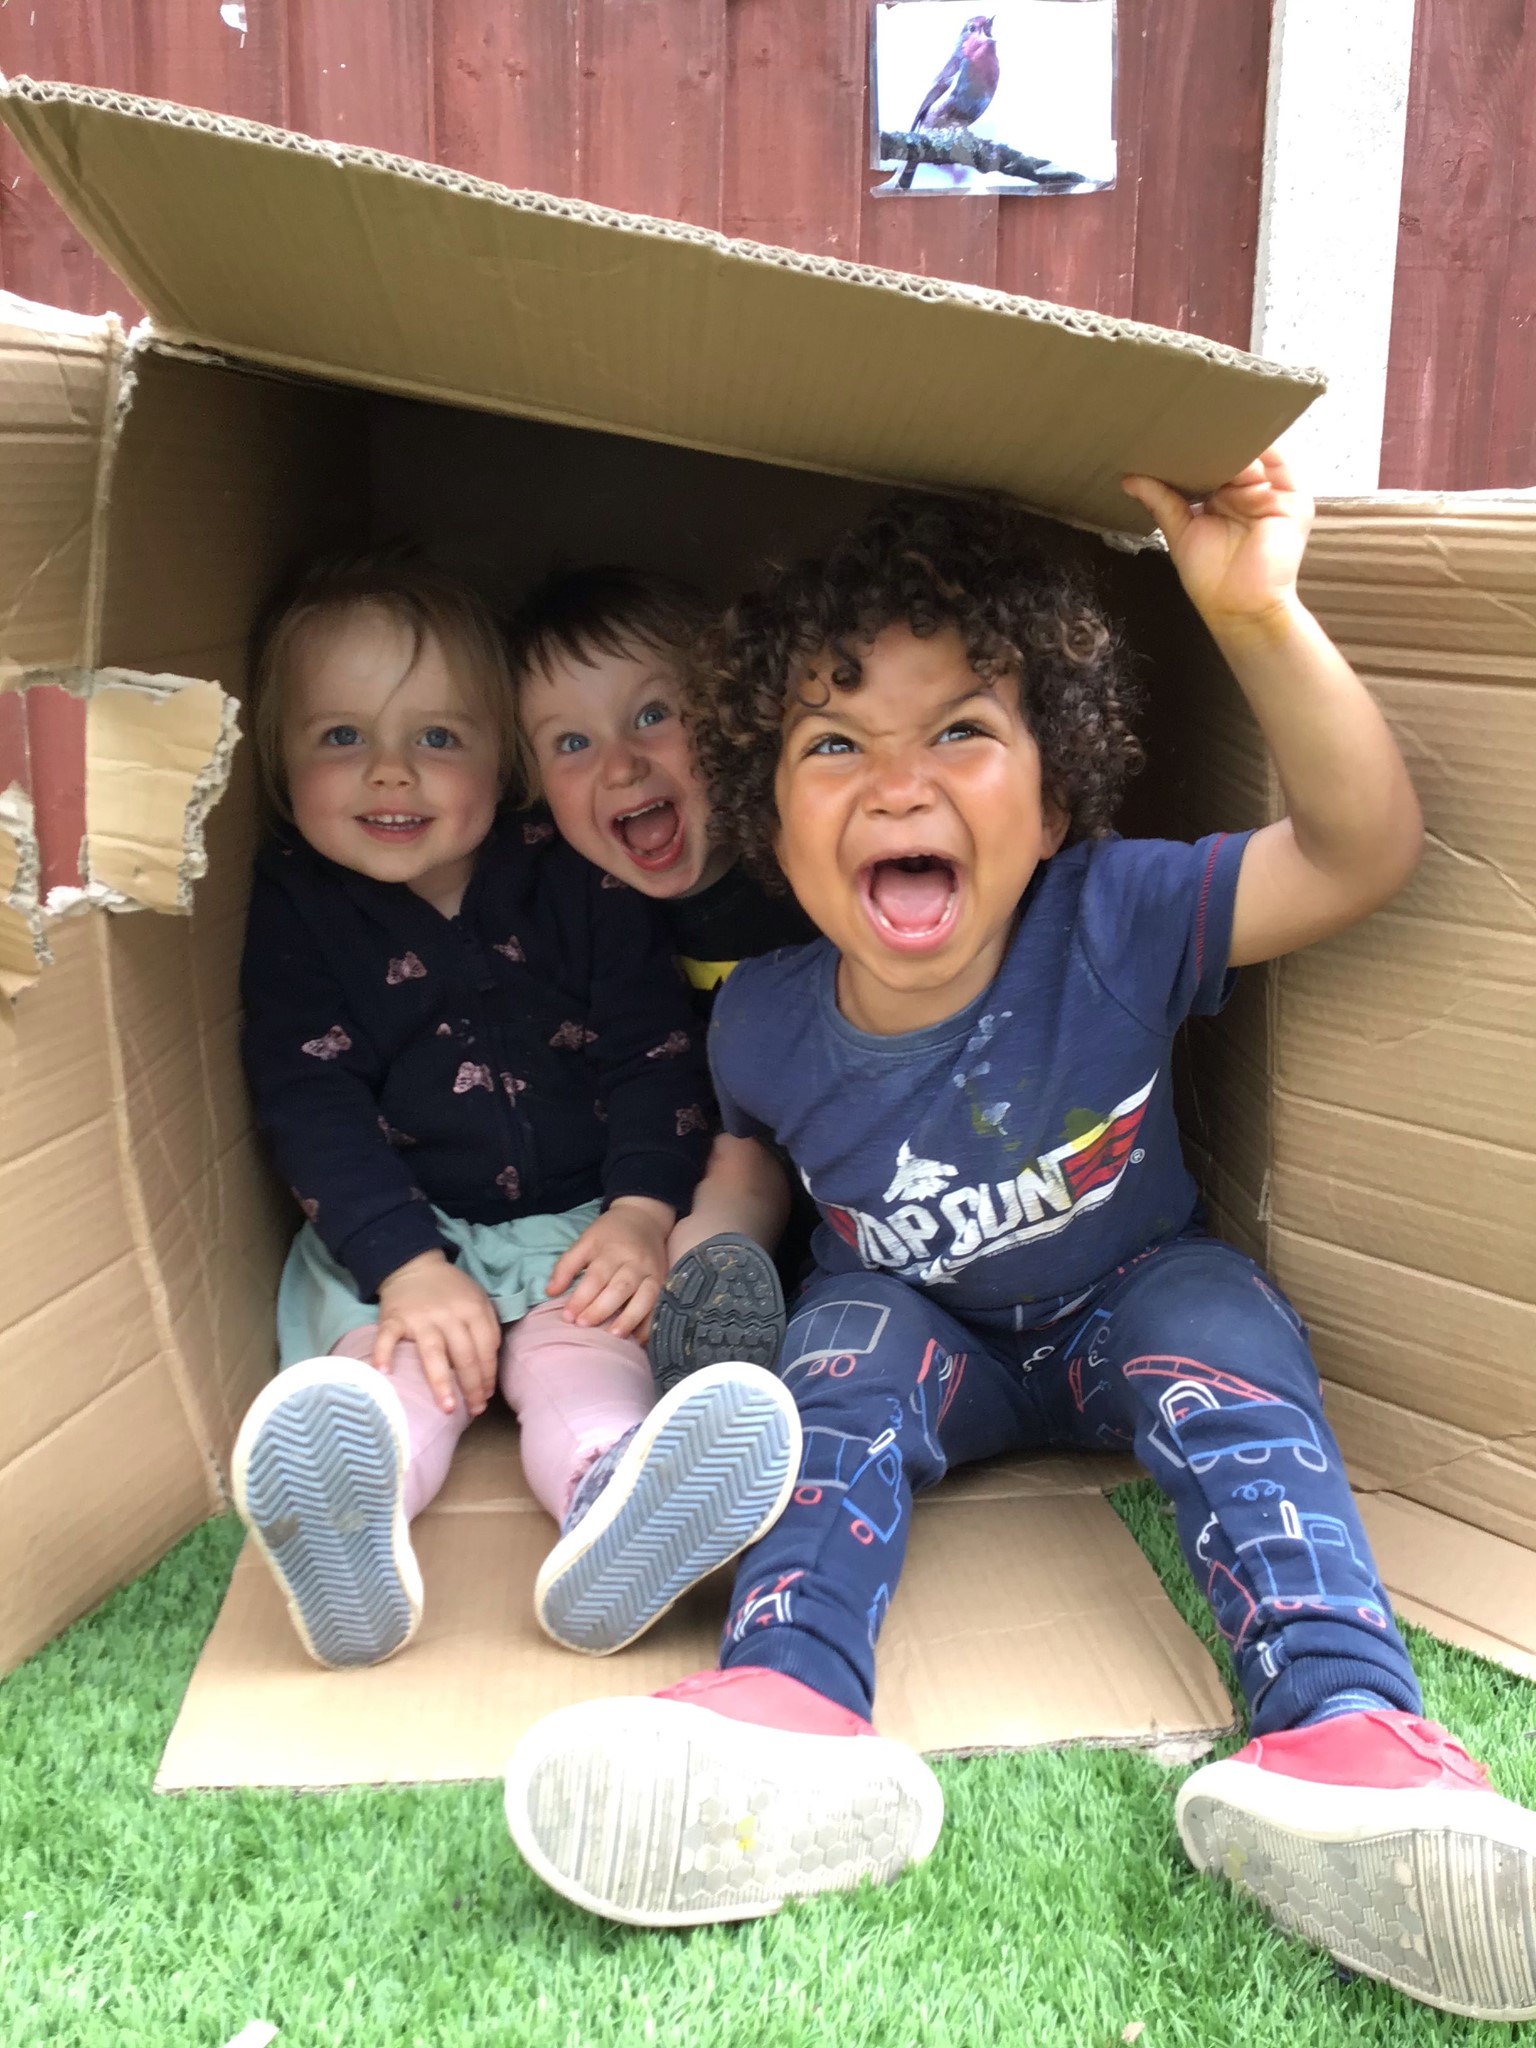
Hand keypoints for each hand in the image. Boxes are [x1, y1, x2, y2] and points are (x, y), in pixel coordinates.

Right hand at [373, 1250, 500, 1416]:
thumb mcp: (477, 1299)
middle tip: (474, 1411)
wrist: (414, 1264)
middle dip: (472, 1387)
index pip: (486, 1348)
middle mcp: (448, 1315)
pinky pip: (388, 1338)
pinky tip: (386, 1372)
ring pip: (433, 1353)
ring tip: (447, 1408)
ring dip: (441, 1382)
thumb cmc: (450, 1290)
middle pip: (464, 1356)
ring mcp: (420, 1318)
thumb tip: (488, 1370)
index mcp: (473, 1309)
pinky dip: (384, 1354)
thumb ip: (487, 1328)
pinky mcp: (394, 1318)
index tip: (486, 1397)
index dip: (488, 1376)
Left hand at [545, 1196, 673, 1338]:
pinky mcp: (664, 1281)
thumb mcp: (585, 1241)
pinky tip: (640, 1339)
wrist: (644, 1218)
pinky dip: (651, 1323)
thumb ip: (567, 1265)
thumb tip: (550, 1292)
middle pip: (619, 1288)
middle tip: (584, 1326)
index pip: (595, 1277)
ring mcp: (652, 1273)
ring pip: (644, 1297)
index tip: (567, 1316)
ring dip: (630, 1318)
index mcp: (612, 1252)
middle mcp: (634, 1263)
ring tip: (614, 1336)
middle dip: (601, 1309)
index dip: (581, 1297)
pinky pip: (659, 1304)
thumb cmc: (610, 1233)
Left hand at [1122, 446, 1312, 634]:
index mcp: (1223, 498)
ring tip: (1209, 434)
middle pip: (1234, 454)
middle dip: (1213, 441)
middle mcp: (1248, 492)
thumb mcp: (1180, 533)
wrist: (1239, 608)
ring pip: (1256, 454)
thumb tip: (1130, 478)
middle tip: (1187, 424)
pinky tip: (1238, 448)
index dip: (1194, 451)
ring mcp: (1271, 493)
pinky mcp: (1292, 499)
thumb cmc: (1210, 578)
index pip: (1211, 464)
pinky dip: (1260, 453)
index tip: (1170, 436)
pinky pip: (1280, 465)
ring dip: (1235, 445)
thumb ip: (1162, 501)